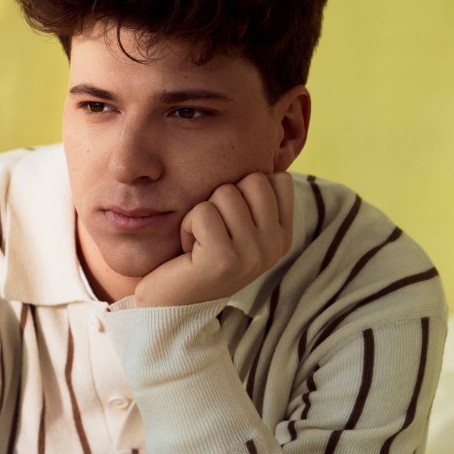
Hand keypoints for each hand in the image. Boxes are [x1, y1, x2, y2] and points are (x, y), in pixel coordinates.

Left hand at [133, 172, 293, 306]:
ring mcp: (253, 255)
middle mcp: (275, 246)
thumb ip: (253, 197)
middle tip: (212, 231)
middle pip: (252, 180)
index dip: (243, 188)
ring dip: (201, 213)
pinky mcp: (224, 260)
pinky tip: (190, 252)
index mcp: (283, 235)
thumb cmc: (198, 255)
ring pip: (225, 193)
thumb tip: (263, 148)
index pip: (277, 179)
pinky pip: (202, 212)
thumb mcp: (235, 224)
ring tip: (201, 242)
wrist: (171, 305)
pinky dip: (188, 227)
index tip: (230, 220)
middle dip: (221, 197)